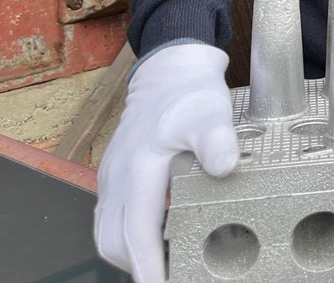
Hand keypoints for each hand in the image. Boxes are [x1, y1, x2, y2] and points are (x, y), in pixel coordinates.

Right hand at [94, 44, 238, 282]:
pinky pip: (111, 219)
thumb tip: (224, 169)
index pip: (135, 236)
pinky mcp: (115, 177)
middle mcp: (117, 180)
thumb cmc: (188, 94)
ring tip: (165, 265)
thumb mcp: (209, 114)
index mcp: (136, 172)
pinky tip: (155, 239)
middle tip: (172, 276)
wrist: (169, 71)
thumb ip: (216, 142)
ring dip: (131, 256)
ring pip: (108, 235)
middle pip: (115, 244)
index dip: (148, 269)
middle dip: (139, 268)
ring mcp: (112, 180)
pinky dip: (127, 238)